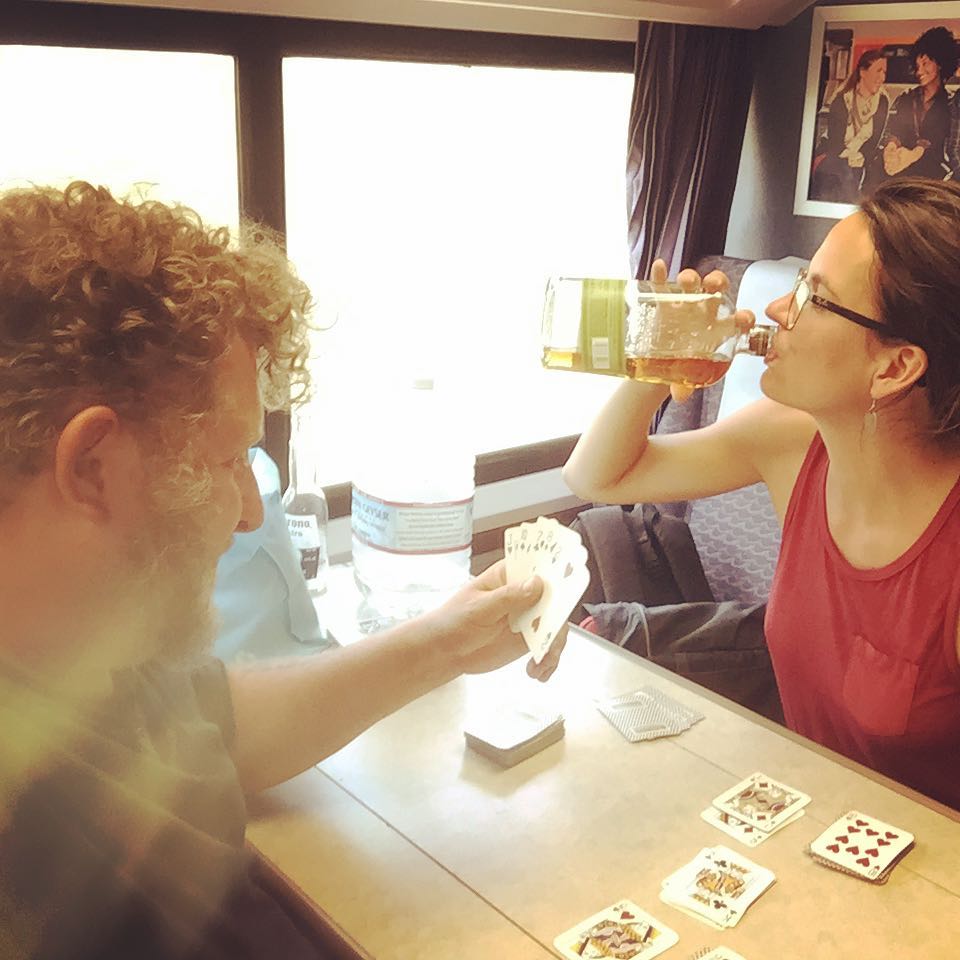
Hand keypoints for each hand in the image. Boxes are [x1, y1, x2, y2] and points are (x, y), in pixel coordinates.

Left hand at [430, 560, 565, 681]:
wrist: (445, 651)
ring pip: (555, 624)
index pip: (537, 566)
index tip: (565, 586)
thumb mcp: (479, 607)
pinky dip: (547, 659)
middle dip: (559, 615)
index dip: (555, 572)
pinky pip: (547, 646)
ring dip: (554, 644)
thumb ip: (508, 597)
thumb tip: (537, 584)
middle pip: (554, 597)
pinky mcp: (528, 638)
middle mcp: (523, 593)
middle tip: (555, 634)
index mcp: (508, 576)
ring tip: (541, 663)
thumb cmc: (454, 621)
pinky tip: (537, 671)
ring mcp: (528, 616)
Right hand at [649, 258, 754, 403]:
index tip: (743, 318)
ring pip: (692, 284)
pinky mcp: (662, 300)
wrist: (658, 363)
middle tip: (714, 285)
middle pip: (716, 291)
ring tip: (686, 280)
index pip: (736, 319)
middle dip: (718, 284)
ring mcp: (683, 303)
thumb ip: (684, 386)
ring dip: (691, 278)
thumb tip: (680, 396)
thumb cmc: (681, 368)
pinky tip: (659, 267)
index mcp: (717, 329)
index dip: (742, 318)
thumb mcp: (684, 379)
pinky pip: (661, 284)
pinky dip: (660, 274)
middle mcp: (703, 312)